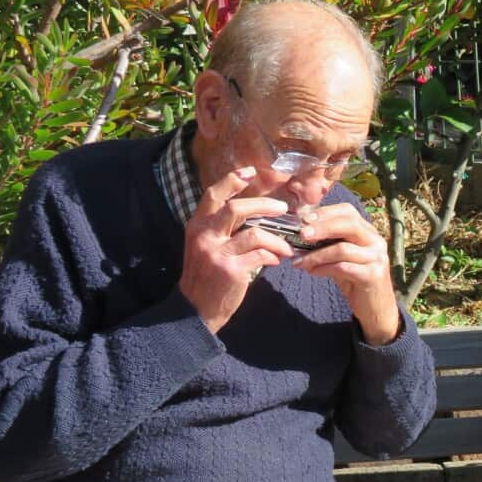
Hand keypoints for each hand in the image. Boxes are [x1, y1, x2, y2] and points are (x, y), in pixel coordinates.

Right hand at [178, 166, 293, 333]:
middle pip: (237, 209)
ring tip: (286, 247)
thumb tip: (257, 215)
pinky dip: (273, 256)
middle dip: (265, 205)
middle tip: (283, 209)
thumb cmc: (206, 277)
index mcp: (197, 226)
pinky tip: (276, 261)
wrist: (195, 310)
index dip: (232, 180)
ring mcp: (217, 252)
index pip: (214, 195)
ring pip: (255, 233)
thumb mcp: (205, 247)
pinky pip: (260, 255)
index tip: (250, 171)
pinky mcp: (230, 270)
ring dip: (277, 239)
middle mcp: (204, 235)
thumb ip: (223, 230)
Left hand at [290, 204, 400, 344]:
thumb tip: (301, 233)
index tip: (304, 218)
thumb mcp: (342, 258)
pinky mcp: (373, 276)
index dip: (325, 213)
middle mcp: (375, 241)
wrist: (376, 308)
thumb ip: (328, 244)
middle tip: (301, 234)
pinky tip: (312, 272)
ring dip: (316, 254)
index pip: (348, 211)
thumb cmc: (355, 280)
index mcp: (368, 232)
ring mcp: (376, 258)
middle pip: (348, 224)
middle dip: (322, 227)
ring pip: (342, 248)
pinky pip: (343, 268)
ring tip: (300, 262)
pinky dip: (324, 268)